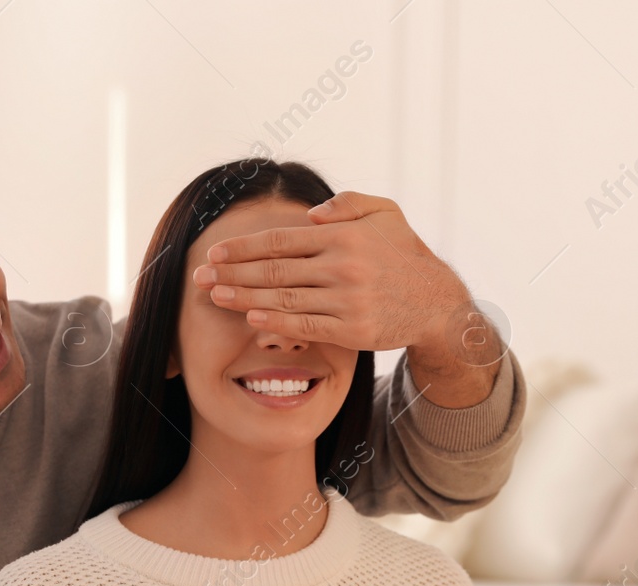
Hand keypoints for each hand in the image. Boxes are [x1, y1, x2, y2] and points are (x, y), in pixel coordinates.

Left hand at [192, 191, 502, 407]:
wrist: (438, 303)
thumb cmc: (405, 255)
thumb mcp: (385, 213)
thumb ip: (348, 203)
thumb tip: (310, 213)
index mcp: (342, 235)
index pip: (280, 241)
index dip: (243, 248)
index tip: (214, 253)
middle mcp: (342, 265)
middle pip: (274, 270)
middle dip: (232, 274)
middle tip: (199, 277)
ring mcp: (347, 300)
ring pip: (283, 299)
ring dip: (243, 299)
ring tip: (214, 297)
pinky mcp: (353, 330)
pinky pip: (306, 326)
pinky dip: (275, 323)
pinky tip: (251, 319)